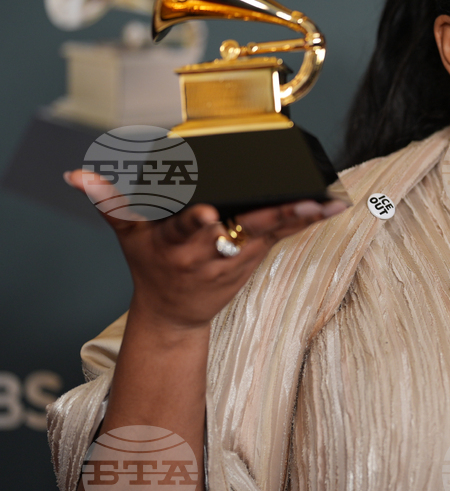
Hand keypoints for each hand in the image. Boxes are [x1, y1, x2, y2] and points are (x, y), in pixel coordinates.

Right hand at [64, 169, 347, 333]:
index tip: (207, 214)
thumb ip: (111, 201)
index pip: (186, 230)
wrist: (174, 314)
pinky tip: (332, 204)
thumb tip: (77, 176)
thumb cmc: (152, 267)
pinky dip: (308, 219)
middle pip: (240, 230)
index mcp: (177, 243)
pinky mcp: (257, 256)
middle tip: (293, 203)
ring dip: (299, 216)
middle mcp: (210, 251)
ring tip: (324, 200)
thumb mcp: (129, 236)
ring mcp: (237, 256)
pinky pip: (285, 235)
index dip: (196, 223)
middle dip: (267, 218)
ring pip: (270, 232)